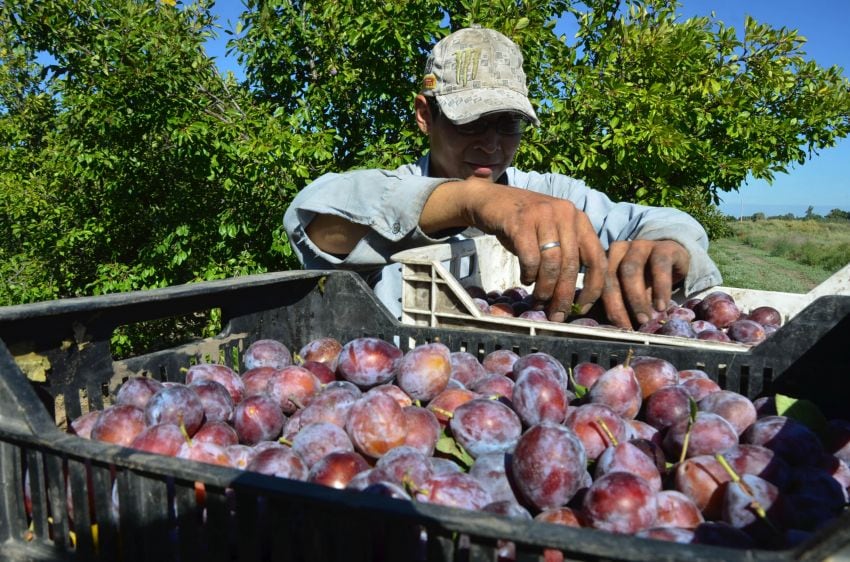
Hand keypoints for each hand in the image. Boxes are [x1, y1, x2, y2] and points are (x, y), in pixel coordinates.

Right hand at [426, 179, 607, 322]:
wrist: (492, 200)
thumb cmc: (525, 224)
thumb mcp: (553, 233)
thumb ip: (568, 254)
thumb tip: (575, 297)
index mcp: (579, 219)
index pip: (597, 258)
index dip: (593, 287)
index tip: (582, 308)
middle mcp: (566, 213)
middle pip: (572, 265)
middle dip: (564, 295)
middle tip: (556, 314)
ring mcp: (543, 215)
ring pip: (551, 264)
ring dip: (545, 289)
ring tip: (538, 300)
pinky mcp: (521, 221)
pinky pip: (530, 258)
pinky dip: (528, 274)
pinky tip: (525, 279)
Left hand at [600, 240, 690, 327]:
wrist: (673, 258)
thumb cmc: (644, 279)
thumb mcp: (627, 291)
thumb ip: (616, 303)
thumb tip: (604, 328)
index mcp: (603, 259)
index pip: (596, 282)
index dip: (598, 305)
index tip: (602, 326)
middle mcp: (618, 249)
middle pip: (610, 276)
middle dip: (616, 305)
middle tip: (625, 327)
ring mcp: (640, 245)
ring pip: (631, 269)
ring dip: (636, 298)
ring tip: (644, 319)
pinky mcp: (664, 248)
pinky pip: (660, 266)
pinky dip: (660, 288)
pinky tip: (661, 306)